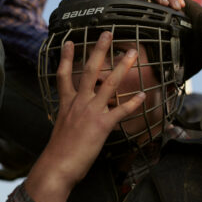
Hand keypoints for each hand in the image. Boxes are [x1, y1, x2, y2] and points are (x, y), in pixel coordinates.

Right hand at [25, 32, 145, 201]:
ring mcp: (90, 112)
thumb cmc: (58, 152)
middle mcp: (78, 103)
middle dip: (99, 51)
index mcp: (66, 104)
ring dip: (122, 67)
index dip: (66, 57)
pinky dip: (133, 103)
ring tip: (131, 53)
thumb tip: (77, 117)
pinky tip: (144, 96)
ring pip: (108, 84)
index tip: (69, 42)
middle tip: (107, 34)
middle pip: (89, 71)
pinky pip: (120, 111)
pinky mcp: (101, 125)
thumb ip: (70, 117)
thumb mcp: (61, 128)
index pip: (64, 75)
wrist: (56, 166)